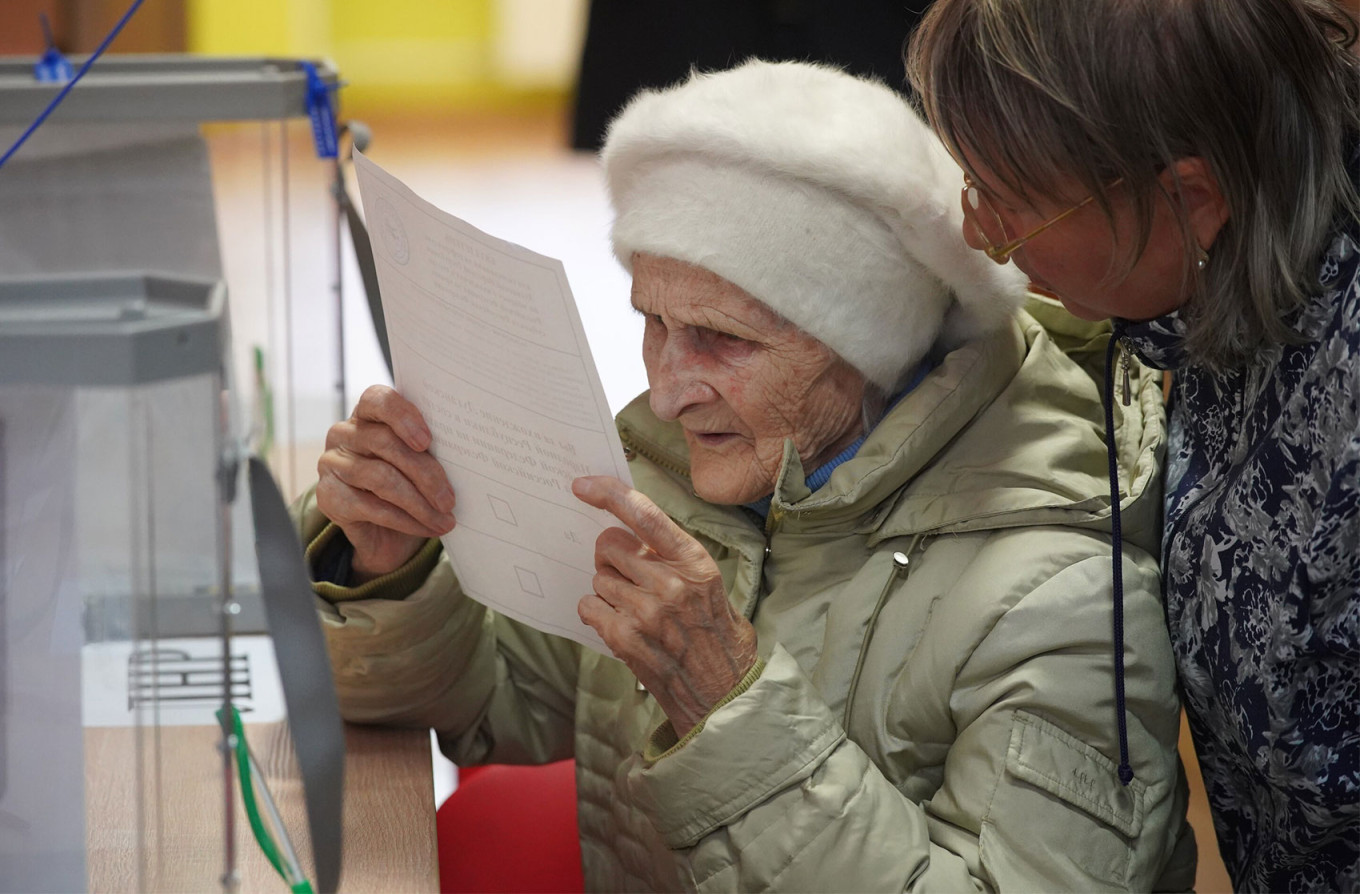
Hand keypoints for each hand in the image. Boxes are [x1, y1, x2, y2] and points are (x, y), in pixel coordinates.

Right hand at [316, 385, 456, 581]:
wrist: (381, 531)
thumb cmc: (407, 483)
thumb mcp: (418, 462)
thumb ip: (429, 451)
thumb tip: (464, 457)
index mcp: (368, 415)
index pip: (377, 399)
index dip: (403, 416)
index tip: (427, 440)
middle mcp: (344, 433)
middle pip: (386, 444)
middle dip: (426, 474)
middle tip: (450, 499)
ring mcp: (332, 464)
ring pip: (381, 478)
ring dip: (419, 503)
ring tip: (445, 519)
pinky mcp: (328, 496)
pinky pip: (372, 507)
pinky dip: (406, 520)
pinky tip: (427, 528)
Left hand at [573, 475, 757, 736]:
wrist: (724, 691)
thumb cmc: (715, 633)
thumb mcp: (707, 584)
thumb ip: (672, 558)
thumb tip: (634, 536)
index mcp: (693, 561)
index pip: (645, 515)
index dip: (610, 494)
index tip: (582, 485)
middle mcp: (669, 582)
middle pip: (609, 544)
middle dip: (612, 556)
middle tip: (628, 575)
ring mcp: (645, 611)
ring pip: (598, 577)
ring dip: (609, 589)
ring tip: (635, 609)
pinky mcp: (625, 637)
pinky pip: (589, 606)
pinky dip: (598, 613)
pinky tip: (622, 625)